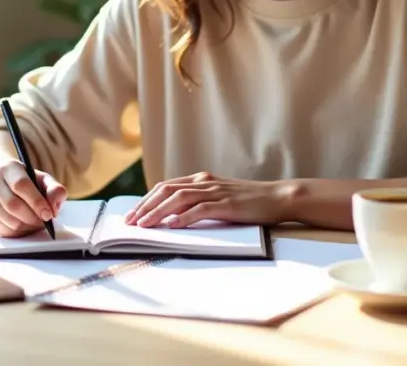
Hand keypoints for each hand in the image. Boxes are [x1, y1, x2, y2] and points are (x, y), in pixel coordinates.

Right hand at [0, 160, 66, 237]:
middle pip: (14, 205)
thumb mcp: (44, 180)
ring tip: (37, 222)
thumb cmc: (28, 182)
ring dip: (28, 226)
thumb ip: (55, 190)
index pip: (21, 185)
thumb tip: (53, 208)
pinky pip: (5, 230)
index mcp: (9, 168)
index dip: (36, 202)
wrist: (4, 182)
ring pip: (10, 221)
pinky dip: (20, 232)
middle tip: (45, 221)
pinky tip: (26, 225)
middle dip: (34, 217)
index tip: (48, 214)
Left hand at [124, 172, 291, 228]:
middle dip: (144, 206)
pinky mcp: (226, 203)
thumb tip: (172, 217)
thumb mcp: (219, 198)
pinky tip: (172, 226)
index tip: (132, 215)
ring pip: (178, 199)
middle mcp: (204, 181)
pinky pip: (199, 209)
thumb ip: (198, 203)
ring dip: (157, 212)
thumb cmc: (249, 201)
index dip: (145, 200)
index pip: (165, 187)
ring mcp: (215, 191)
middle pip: (165, 190)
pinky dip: (183, 217)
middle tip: (129, 222)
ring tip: (144, 225)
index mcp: (200, 179)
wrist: (277, 197)